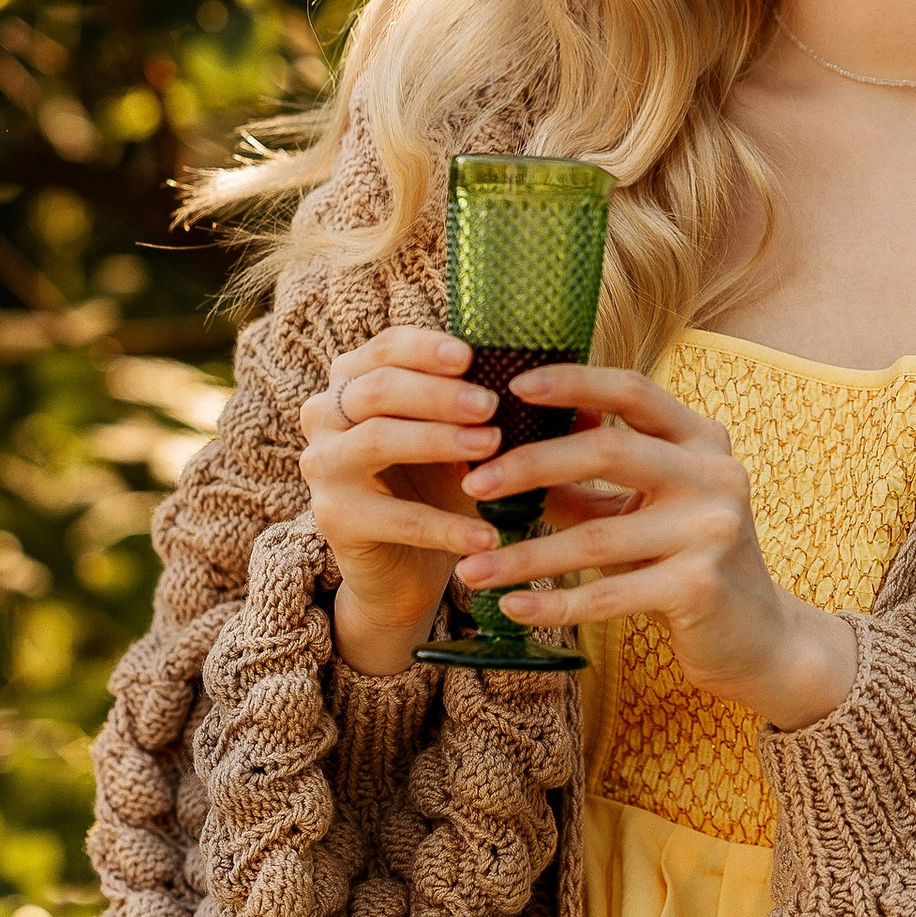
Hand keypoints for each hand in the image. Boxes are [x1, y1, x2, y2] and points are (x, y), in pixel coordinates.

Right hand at [297, 325, 499, 676]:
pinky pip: (392, 517)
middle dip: (438, 394)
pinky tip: (488, 536)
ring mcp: (322, 465)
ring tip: (491, 450)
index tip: (472, 355)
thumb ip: (517, 420)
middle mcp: (325, 413)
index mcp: (354, 381)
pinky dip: (444, 525)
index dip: (425, 348)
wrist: (405, 568)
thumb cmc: (441, 488)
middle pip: (377, 388)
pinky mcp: (333, 518)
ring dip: (438, 442)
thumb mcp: (474, 446)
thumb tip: (593, 407)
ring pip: (377, 439)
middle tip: (491, 407)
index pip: (383, 348)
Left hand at [457, 364, 858, 730]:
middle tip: (474, 485)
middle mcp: (715, 474)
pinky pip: (610, 593)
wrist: (756, 638)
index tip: (513, 387)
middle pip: (608, 449)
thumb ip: (591, 476)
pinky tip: (513, 608)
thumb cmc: (686, 561)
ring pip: (597, 536)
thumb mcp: (646, 507)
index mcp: (702, 439)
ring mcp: (713, 529)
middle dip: (531, 464)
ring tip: (471, 572)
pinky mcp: (700, 587)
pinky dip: (554, 603)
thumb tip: (511, 446)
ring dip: (525, 556)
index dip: (573, 382)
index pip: (633, 390)